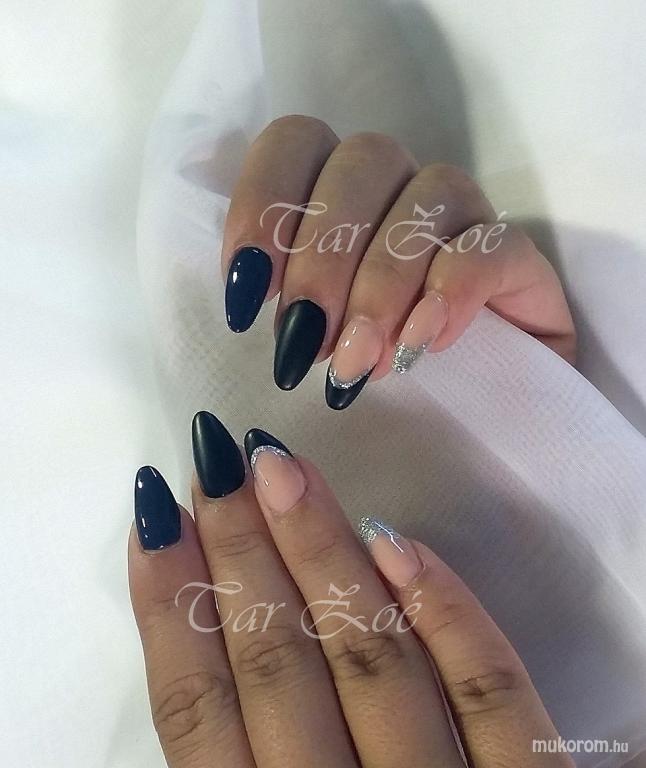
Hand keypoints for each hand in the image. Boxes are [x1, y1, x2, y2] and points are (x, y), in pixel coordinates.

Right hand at [129, 411, 573, 766]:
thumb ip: (228, 764)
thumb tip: (198, 638)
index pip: (196, 710)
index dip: (166, 604)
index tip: (154, 511)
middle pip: (277, 665)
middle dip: (239, 551)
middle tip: (220, 458)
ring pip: (371, 659)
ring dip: (322, 552)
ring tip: (282, 469)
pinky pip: (495, 696)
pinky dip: (446, 615)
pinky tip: (398, 540)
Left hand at [221, 116, 574, 409]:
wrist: (469, 413)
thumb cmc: (364, 372)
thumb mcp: (301, 344)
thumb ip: (267, 307)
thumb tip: (237, 300)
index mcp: (335, 189)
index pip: (295, 142)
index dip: (264, 206)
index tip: (247, 296)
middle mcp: (399, 185)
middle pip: (362, 163)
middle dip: (323, 262)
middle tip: (305, 346)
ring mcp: (463, 216)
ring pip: (428, 195)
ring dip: (382, 285)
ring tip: (361, 362)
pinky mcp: (517, 260)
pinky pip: (493, 244)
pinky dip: (452, 290)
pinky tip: (423, 344)